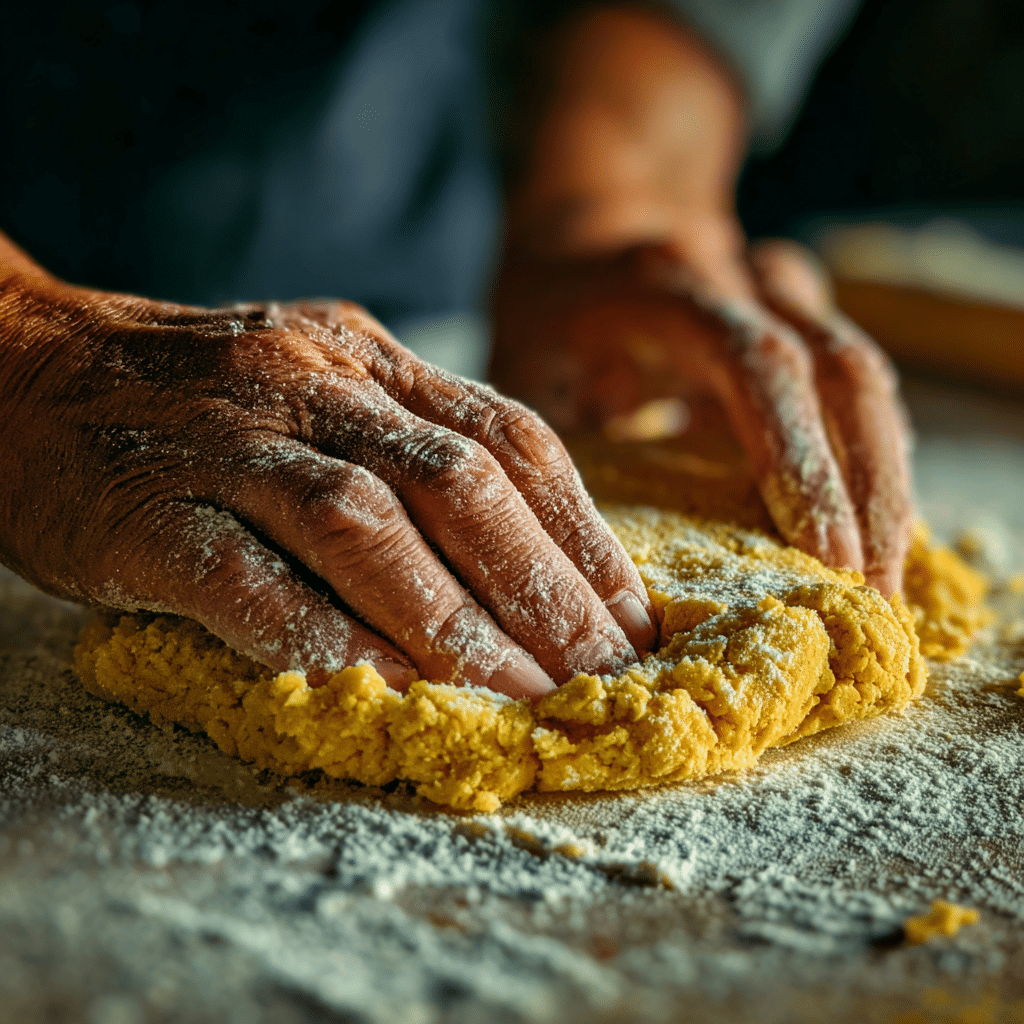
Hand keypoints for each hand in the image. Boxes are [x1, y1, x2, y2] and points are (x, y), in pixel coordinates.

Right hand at [0, 250, 656, 697]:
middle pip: (460, 483)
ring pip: (367, 525)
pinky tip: (386, 694)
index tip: (633, 619)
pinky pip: (249, 582)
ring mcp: (227, 441)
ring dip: (457, 622)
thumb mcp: (319, 385)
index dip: (583, 535)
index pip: (510, 440)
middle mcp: (311, 380)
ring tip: (525, 698)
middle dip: (545, 587)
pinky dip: (326, 640)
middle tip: (604, 676)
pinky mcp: (147, 509)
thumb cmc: (191, 400)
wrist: (23, 369)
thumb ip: (408, 449)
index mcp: (368, 355)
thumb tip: (518, 561)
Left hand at [491, 8, 913, 595]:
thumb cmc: (546, 318)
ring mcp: (785, 299)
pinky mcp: (804, 330)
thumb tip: (615, 535)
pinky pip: (858, 397)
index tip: (823, 551)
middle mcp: (741, 279)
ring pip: (864, 382)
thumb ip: (558, 435)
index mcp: (665, 284)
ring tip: (888, 585)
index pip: (754, 362)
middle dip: (869, 487)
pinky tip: (875, 539)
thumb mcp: (521, 368)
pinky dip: (872, 467)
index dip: (794, 456)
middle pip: (840, 372)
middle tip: (875, 593)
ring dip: (886, 484)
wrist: (588, 240)